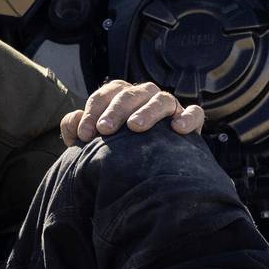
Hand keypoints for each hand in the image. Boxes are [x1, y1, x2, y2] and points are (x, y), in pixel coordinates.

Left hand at [61, 79, 204, 145]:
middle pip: (131, 94)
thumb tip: (73, 121)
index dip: (93, 111)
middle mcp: (145, 97)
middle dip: (116, 110)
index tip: (85, 134)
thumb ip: (76, 129)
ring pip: (162, 99)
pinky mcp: (189, 121)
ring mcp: (169, 108)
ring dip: (148, 111)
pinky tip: (178, 129)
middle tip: (104, 130)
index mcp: (120, 97)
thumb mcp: (91, 142)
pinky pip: (194, 113)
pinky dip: (188, 117)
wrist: (145, 173)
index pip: (106, 95)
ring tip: (135, 127)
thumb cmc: (114, 151)